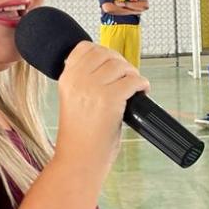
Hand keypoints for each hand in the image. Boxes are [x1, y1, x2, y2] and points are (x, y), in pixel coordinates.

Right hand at [54, 42, 148, 172]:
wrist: (79, 160)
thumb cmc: (80, 137)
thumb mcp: (74, 101)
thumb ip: (86, 83)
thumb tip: (112, 68)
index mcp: (66, 79)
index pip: (85, 47)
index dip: (104, 53)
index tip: (113, 64)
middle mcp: (77, 80)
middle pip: (106, 53)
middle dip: (121, 63)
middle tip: (128, 77)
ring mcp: (92, 88)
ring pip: (121, 65)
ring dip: (133, 74)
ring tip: (135, 86)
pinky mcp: (109, 99)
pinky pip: (133, 80)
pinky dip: (142, 84)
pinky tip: (142, 92)